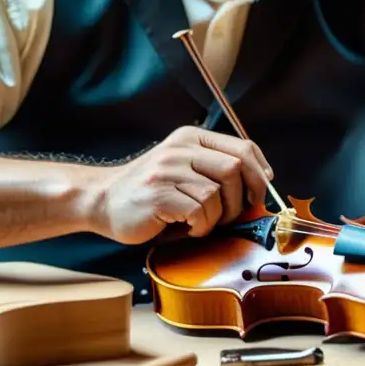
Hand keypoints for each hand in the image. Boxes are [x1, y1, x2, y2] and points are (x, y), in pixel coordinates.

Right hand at [94, 126, 273, 244]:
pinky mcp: (159, 196)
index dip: (259, 172)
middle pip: (235, 169)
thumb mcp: (182, 166)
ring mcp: (168, 171)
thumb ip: (215, 168)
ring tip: (201, 222)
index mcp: (191, 137)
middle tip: (232, 215)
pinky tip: (186, 228)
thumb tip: (261, 185)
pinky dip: (200, 227)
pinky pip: (199, 213)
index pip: (243, 147)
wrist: (103, 201)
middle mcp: (180, 149)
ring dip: (217, 218)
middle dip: (242, 199)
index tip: (260, 192)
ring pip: (217, 195)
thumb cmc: (150, 190)